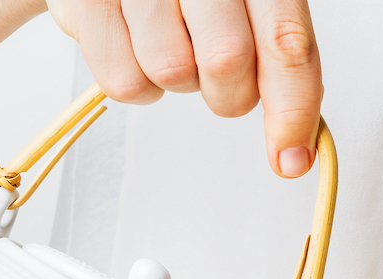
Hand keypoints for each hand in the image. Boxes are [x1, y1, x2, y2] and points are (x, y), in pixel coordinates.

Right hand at [44, 0, 322, 176]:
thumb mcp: (247, 3)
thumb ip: (276, 53)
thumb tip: (296, 140)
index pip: (284, 40)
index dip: (293, 106)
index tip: (291, 159)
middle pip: (227, 62)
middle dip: (229, 93)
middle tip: (218, 77)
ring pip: (171, 72)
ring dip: (177, 80)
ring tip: (170, 42)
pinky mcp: (86, 0)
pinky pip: (122, 81)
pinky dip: (135, 81)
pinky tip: (136, 43)